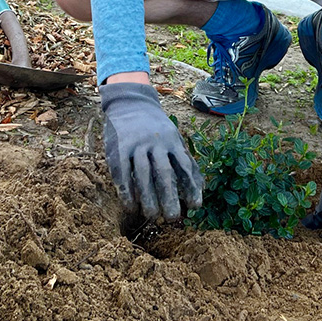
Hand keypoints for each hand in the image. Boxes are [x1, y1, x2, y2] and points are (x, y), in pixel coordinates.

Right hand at [100, 82, 203, 219]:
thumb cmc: (156, 127)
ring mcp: (136, 144)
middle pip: (164, 173)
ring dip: (148, 197)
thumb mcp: (173, 137)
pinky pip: (123, 171)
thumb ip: (184, 160)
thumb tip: (202, 187)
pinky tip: (130, 206)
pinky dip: (126, 190)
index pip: (184, 166)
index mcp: (172, 140)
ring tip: (153, 216)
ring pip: (143, 174)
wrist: (130, 102)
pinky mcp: (119, 147)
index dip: (190, 187)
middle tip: (173, 218)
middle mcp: (155, 142)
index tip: (195, 207)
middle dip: (169, 196)